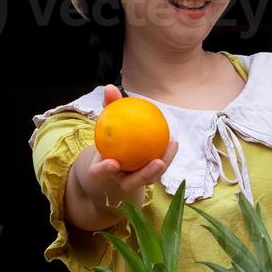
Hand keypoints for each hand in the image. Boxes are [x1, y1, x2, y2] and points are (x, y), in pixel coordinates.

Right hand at [73, 84, 178, 212]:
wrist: (112, 157)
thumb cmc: (108, 137)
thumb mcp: (106, 121)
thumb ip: (108, 107)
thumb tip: (110, 87)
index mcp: (100, 170)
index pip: (98, 172)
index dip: (104, 170)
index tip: (114, 163)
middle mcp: (116, 180)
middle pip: (130, 184)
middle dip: (144, 176)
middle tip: (157, 162)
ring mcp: (132, 182)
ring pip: (148, 179)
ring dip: (162, 167)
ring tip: (172, 146)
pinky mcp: (146, 179)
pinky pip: (157, 169)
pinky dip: (166, 156)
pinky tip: (173, 142)